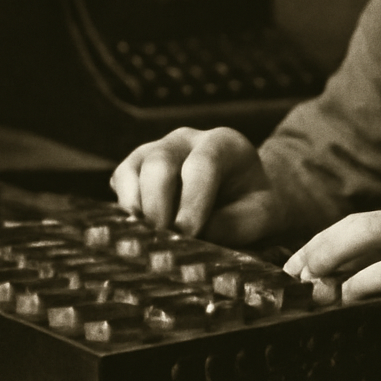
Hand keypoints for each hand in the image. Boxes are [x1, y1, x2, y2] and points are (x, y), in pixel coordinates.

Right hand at [109, 126, 276, 244]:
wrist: (240, 200)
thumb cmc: (251, 206)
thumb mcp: (259, 215)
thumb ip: (230, 224)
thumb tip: (187, 236)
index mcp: (224, 143)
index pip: (202, 164)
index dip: (192, 200)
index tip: (188, 233)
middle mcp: (187, 139)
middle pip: (160, 161)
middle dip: (159, 204)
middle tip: (163, 241)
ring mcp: (157, 149)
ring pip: (134, 167)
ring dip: (136, 206)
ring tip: (146, 239)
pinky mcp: (136, 166)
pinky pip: (120, 177)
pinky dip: (123, 204)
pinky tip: (135, 230)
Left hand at [283, 206, 380, 380]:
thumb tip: (350, 290)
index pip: (362, 222)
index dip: (323, 243)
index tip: (297, 270)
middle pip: (360, 223)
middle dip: (318, 249)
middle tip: (292, 280)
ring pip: (374, 236)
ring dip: (333, 260)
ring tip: (312, 287)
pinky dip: (367, 281)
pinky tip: (349, 296)